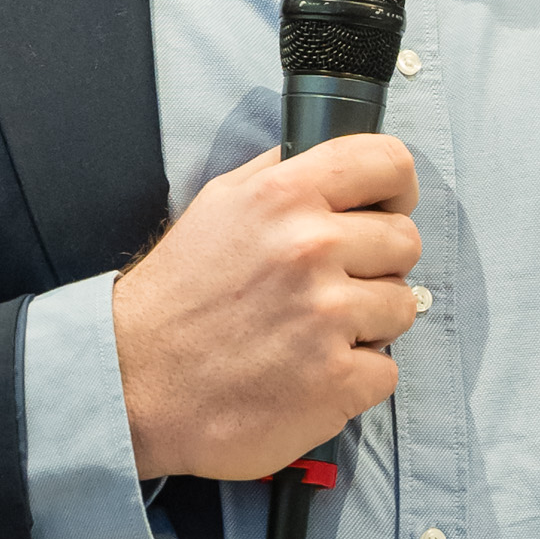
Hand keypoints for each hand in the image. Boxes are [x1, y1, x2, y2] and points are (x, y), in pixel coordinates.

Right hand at [111, 132, 422, 484]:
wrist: (134, 384)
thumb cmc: (175, 301)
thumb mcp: (217, 206)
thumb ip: (277, 174)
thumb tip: (324, 154)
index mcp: (284, 196)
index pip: (386, 163)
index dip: (397, 188)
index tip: (390, 207)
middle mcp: (311, 248)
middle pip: (405, 241)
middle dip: (376, 266)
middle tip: (330, 288)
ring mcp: (327, 316)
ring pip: (403, 306)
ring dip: (369, 324)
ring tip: (313, 333)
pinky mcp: (337, 380)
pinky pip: (386, 371)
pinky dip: (356, 378)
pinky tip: (310, 373)